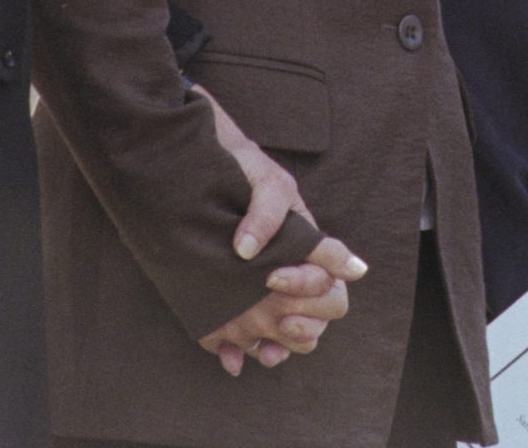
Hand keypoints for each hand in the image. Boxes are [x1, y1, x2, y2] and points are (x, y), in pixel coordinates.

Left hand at [196, 86, 363, 372]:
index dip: (307, 287)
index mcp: (306, 249)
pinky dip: (239, 354)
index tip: (271, 278)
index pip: (328, 282)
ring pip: (290, 336)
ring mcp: (261, 294)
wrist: (199, 170)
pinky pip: (243, 342)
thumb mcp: (264, 181)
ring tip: (262, 348)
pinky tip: (230, 357)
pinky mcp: (231, 306)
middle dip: (306, 325)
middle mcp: (290, 276)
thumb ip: (268, 212)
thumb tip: (250, 252)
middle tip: (280, 321)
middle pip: (320, 316)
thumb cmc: (243, 170)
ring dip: (282, 348)